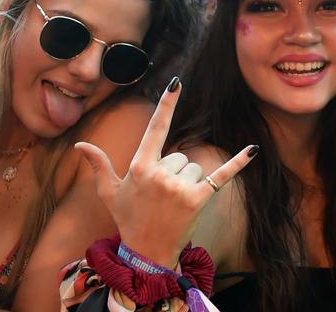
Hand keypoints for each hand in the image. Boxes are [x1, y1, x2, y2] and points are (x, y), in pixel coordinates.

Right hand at [75, 79, 257, 267]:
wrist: (147, 252)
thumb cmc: (128, 219)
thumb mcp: (109, 192)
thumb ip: (99, 166)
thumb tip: (81, 145)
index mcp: (140, 166)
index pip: (155, 128)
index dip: (167, 104)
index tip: (176, 82)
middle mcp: (160, 174)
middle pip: (178, 156)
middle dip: (172, 173)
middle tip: (161, 197)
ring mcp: (180, 187)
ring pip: (194, 167)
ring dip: (188, 182)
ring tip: (174, 203)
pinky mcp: (199, 198)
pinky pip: (222, 174)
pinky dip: (239, 162)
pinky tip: (254, 148)